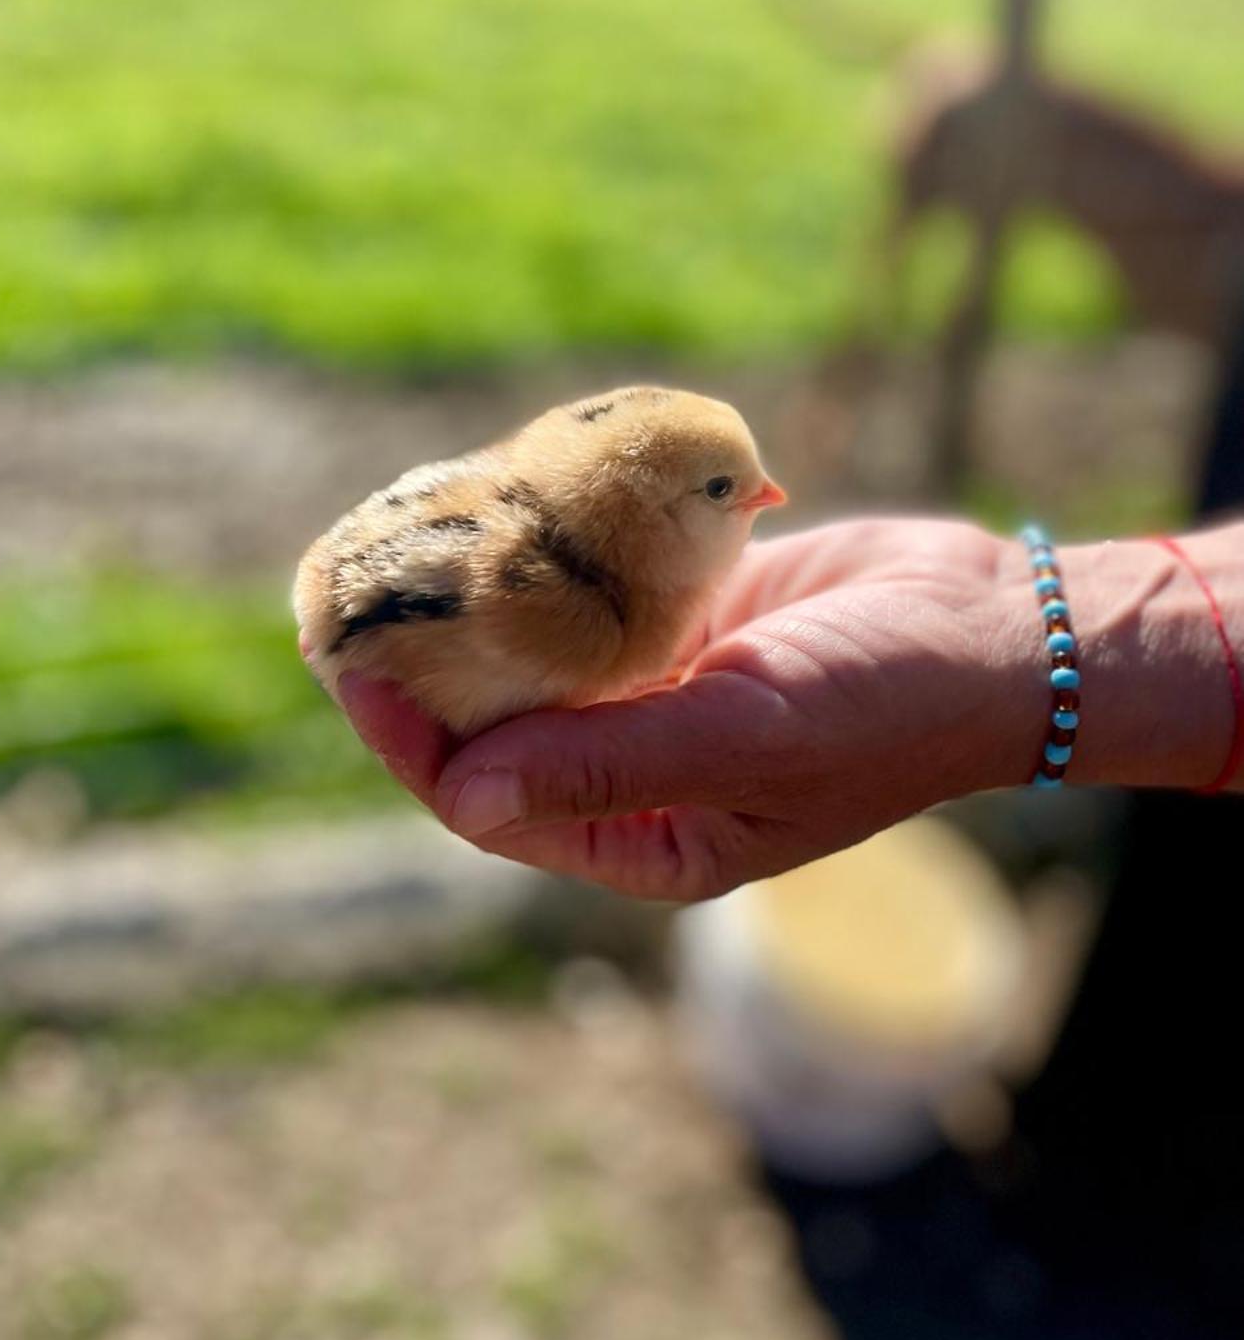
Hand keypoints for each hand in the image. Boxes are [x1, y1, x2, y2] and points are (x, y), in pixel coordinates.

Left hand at [339, 518, 1047, 901]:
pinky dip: (537, 552)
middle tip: (344, 595)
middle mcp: (634, 766)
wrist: (995, 626)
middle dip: (423, 667)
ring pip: (529, 649)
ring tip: (393, 543)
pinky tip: (483, 505)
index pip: (490, 800)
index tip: (353, 669)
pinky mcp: (676, 613)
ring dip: (468, 603)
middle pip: (493, 722)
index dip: (412, 743)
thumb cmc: (888, 707)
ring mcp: (652, 686)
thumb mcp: (748, 741)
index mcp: (642, 835)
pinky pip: (582, 585)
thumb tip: (464, 793)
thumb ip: (609, 767)